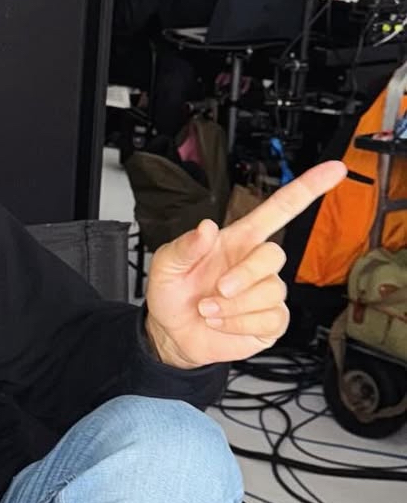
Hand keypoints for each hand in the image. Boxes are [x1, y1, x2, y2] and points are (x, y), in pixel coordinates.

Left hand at [144, 161, 345, 367]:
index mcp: (238, 240)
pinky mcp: (270, 321)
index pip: (279, 209)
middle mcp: (255, 264)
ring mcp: (266, 292)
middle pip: (275, 255)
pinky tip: (221, 323)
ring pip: (270, 292)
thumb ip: (186, 245)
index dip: (307, 188)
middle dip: (245, 274)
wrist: (170, 333)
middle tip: (218, 289)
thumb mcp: (166, 264)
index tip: (335, 169)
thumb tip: (206, 227)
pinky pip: (270, 319)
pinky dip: (239, 323)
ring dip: (234, 306)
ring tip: (208, 310)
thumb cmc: (172, 292)